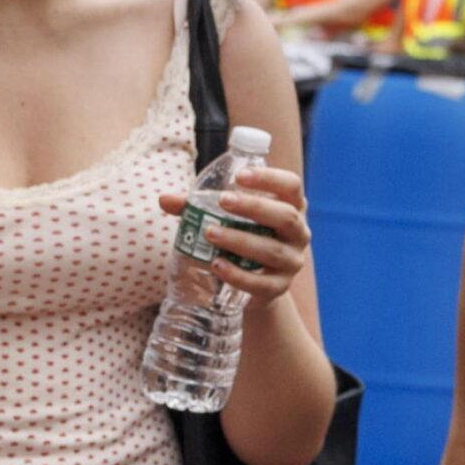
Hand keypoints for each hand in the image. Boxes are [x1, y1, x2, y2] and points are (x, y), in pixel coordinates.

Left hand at [158, 165, 309, 309]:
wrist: (256, 286)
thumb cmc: (243, 239)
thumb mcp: (229, 220)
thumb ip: (198, 208)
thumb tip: (165, 199)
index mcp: (292, 207)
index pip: (291, 186)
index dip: (270, 178)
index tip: (240, 175)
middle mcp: (299, 233)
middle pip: (286, 217)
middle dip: (254, 208)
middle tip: (222, 200)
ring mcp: (291, 262)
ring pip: (272, 250)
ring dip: (240, 240)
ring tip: (210, 232)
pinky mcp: (278, 288)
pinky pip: (260, 283)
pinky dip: (237, 274)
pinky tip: (216, 265)